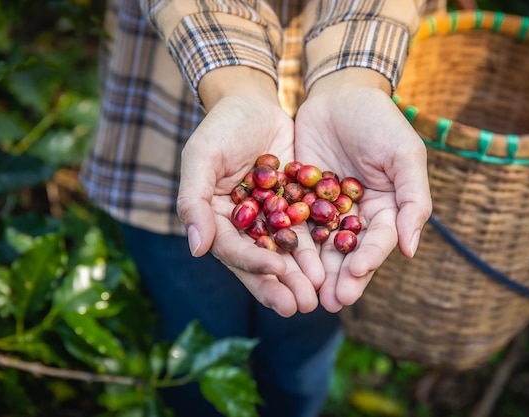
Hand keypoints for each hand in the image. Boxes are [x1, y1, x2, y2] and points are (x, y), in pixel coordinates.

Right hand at [176, 67, 322, 316]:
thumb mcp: (202, 157)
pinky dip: (319, 250)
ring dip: (301, 277)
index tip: (274, 271)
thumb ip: (194, 201)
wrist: (253, 102)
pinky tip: (334, 266)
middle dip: (279, 285)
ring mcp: (269, 220)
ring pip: (286, 253)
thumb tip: (196, 249)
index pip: (232, 249)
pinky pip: (307, 232)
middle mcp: (243, 227)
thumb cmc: (221, 126)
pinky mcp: (294, 208)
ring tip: (318, 298)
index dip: (251, 263)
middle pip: (260, 262)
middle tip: (300, 307)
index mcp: (215, 220)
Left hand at [295, 68, 431, 311]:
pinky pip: (295, 225)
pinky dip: (291, 244)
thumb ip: (414, 200)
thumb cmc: (380, 121)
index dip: (370, 259)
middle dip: (342, 278)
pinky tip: (282, 262)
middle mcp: (357, 215)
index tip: (355, 275)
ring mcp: (327, 209)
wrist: (340, 93)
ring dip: (316, 272)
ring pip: (321, 246)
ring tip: (307, 295)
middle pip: (350, 253)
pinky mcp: (301, 199)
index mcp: (387, 208)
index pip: (380, 241)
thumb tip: (411, 250)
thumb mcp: (405, 155)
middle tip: (331, 302)